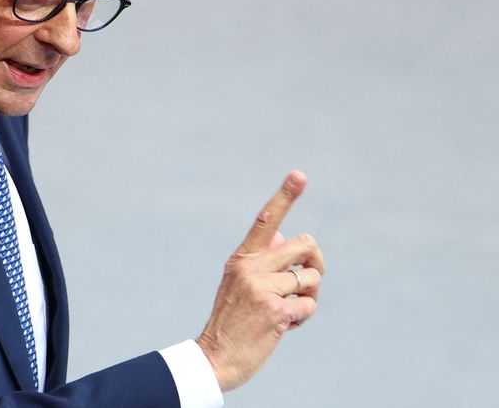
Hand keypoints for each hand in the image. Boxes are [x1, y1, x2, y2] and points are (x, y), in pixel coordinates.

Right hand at [196, 170, 324, 391]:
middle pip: (305, 245)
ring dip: (308, 297)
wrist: (216, 357)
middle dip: (315, 264)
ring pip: (311, 277)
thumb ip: (261, 261)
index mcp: (242, 258)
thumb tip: (284, 237)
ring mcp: (262, 288)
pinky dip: (302, 318)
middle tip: (304, 285)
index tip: (300, 174)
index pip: (265, 220)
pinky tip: (283, 327)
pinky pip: (308, 304)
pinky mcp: (275, 310)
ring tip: (287, 311)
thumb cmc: (233, 321)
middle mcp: (250, 267)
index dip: (285, 196)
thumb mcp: (239, 284)